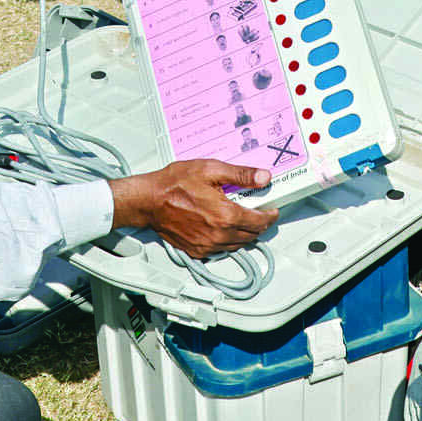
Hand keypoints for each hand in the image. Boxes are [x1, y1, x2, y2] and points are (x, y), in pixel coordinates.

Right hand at [110, 160, 278, 258]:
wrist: (149, 200)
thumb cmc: (174, 184)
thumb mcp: (210, 170)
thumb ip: (240, 175)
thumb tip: (263, 177)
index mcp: (225, 215)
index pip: (259, 222)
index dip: (270, 215)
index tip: (273, 210)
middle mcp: (218, 234)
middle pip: (251, 235)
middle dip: (259, 224)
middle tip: (259, 211)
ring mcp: (207, 245)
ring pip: (237, 244)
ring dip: (244, 233)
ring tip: (242, 218)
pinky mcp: (196, 250)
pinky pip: (220, 249)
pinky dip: (227, 240)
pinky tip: (223, 227)